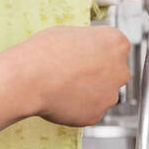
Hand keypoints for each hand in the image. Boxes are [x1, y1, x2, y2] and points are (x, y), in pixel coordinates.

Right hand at [9, 25, 131, 125]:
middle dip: (95, 74)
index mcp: (117, 43)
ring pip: (100, 94)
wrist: (27, 80)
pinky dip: (75, 108)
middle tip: (69, 72)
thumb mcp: (66, 33)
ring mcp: (110, 95)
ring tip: (60, 87)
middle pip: (112, 72)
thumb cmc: (42, 53)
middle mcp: (121, 70)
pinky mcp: (96, 115)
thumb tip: (85, 50)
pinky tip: (58, 100)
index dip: (94, 52)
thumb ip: (85, 42)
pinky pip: (87, 111)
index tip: (80, 55)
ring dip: (85, 92)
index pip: (114, 48)